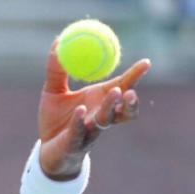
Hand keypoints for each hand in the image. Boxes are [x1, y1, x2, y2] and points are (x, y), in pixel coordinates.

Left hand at [37, 39, 150, 179]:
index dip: (135, 76)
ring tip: (115, 92)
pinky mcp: (73, 144)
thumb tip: (58, 42)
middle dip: (127, 99)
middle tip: (127, 85)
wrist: (48, 150)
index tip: (146, 62)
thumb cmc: (55, 120)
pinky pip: (79, 133)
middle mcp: (100, 117)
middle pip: (121, 109)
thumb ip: (56, 70)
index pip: (122, 87)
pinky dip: (80, 121)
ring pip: (105, 122)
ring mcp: (89, 133)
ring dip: (110, 108)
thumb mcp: (52, 91)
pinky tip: (82, 111)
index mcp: (99, 101)